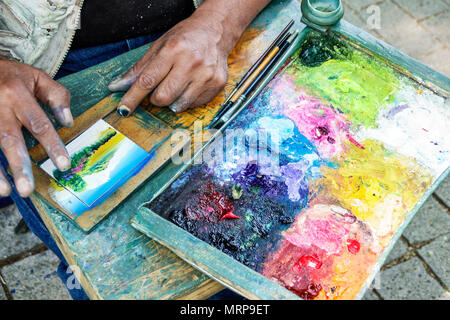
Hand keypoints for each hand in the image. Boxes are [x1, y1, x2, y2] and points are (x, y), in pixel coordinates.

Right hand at [0, 58, 72, 196]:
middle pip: (9, 139)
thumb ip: (57, 96)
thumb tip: (68, 122)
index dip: (52, 145)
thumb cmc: (10, 74)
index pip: (39, 123)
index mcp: (17, 93)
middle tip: (27, 190)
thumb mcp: (36, 76)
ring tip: (5, 192)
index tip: (63, 164)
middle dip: (18, 166)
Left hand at [108, 12, 233, 114]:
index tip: (124, 109)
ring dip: (172, 99)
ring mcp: (206, 76)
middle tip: (160, 87)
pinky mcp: (216, 85)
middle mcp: (191, 63)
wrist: (214, 32)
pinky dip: (186, 99)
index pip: (147, 80)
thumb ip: (139, 69)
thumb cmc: (185, 38)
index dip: (133, 97)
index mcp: (173, 50)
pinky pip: (193, 105)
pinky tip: (191, 84)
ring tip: (178, 83)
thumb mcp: (159, 46)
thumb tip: (118, 86)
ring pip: (178, 105)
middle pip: (162, 97)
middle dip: (155, 98)